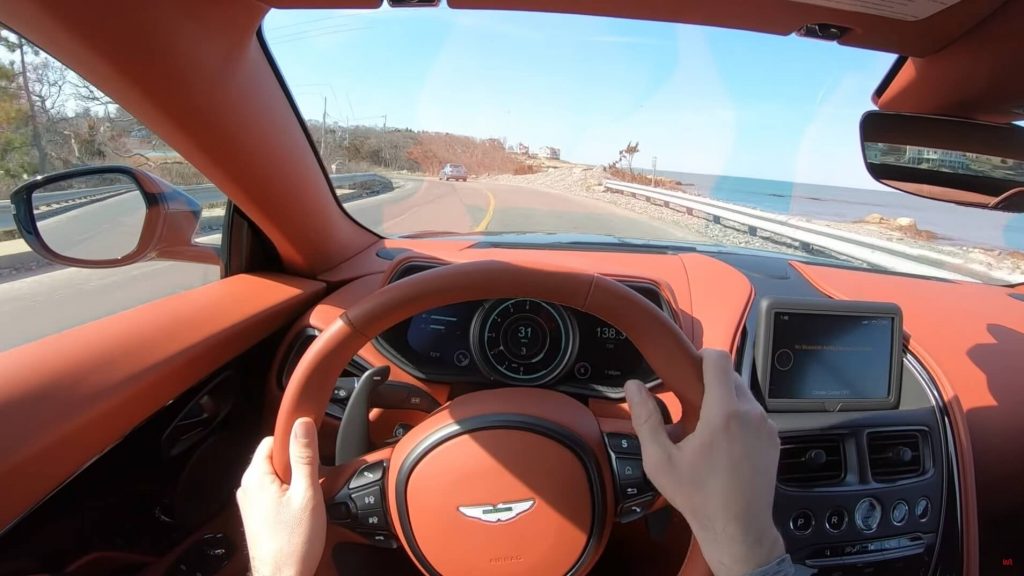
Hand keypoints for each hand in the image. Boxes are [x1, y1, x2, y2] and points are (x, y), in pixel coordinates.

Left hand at [237, 418, 326, 575]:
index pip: (273, 439)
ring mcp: (250, 502)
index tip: (310, 454)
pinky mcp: (256, 515)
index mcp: (255, 477)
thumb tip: (302, 425)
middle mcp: (247, 487)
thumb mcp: (307, 494)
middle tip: (310, 486)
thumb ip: (305, 456)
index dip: (295, 443)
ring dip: (294, 484)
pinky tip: (298, 513)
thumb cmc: (293, 544)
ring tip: (305, 503)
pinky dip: (288, 497)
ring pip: (276, 477)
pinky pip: (274, 493)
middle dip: (297, 467)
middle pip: (275, 458)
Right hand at [625, 349, 784, 575]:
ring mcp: (766, 427)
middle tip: (687, 402)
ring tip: (703, 427)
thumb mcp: (661, 460)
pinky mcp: (773, 440)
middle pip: (730, 375)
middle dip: (708, 382)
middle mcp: (750, 414)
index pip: (719, 359)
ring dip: (723, 400)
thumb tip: (634, 386)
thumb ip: (646, 418)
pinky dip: (738, 418)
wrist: (738, 529)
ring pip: (743, 395)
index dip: (701, 356)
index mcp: (723, 413)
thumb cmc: (698, 497)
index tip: (686, 368)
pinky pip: (753, 415)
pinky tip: (722, 442)